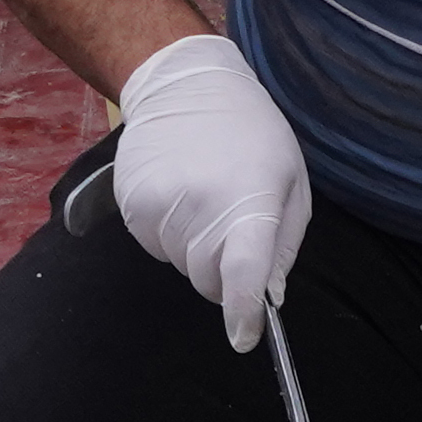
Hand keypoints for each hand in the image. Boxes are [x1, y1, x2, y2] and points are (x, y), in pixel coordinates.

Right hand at [108, 34, 310, 349]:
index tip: (243, 337)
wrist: (186, 84)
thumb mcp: (290, 181)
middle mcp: (202, 204)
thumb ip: (282, 245)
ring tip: (203, 193)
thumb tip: (268, 296)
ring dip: (194, 245)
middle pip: (207, 280)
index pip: (243, 271)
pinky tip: (179, 191)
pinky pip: (154, 245)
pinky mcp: (132, 202)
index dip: (242, 312)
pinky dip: (169, 232)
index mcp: (251, 198)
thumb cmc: (251, 135)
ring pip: (179, 264)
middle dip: (221, 271)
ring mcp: (160, 203)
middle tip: (231, 226)